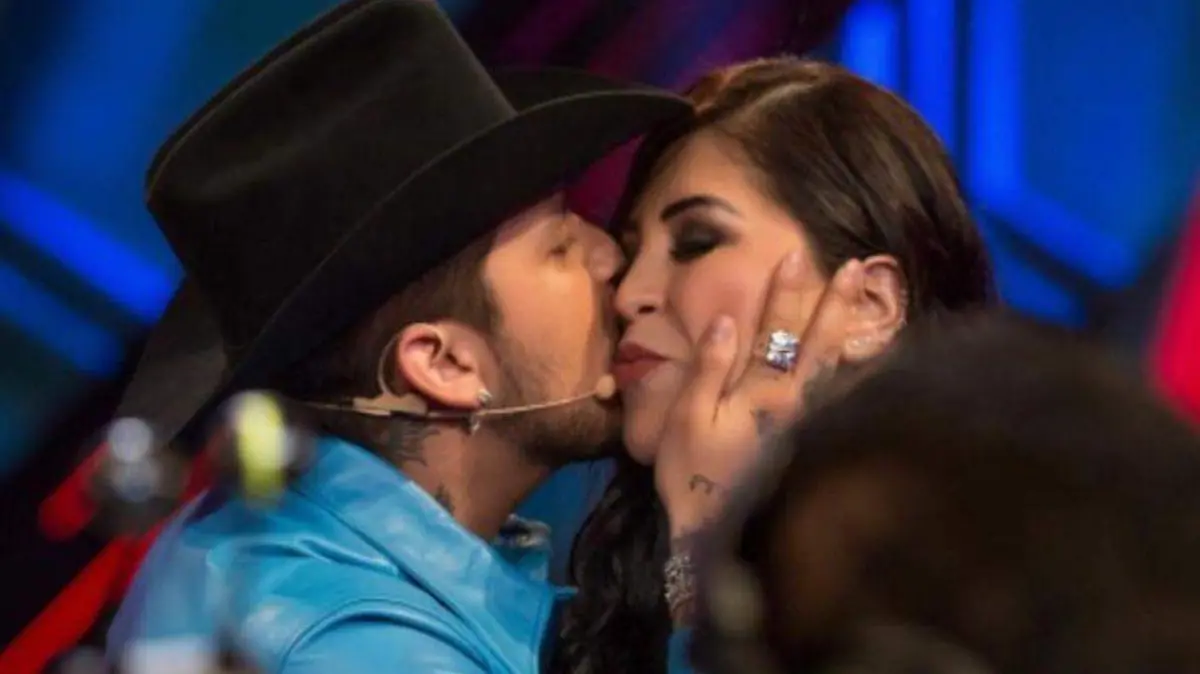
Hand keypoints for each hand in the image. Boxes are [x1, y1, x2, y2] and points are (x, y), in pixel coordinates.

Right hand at [654, 253, 864, 544]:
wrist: (718, 534)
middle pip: (818, 343)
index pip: (774, 329)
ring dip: (851, 332)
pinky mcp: (816, 443)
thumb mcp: (688, 418)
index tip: (796, 255)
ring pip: (838, 370)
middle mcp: (796, 403)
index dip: (783, 292)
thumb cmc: (694, 475)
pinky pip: (843, 401)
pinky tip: (869, 362)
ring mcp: (810, 424)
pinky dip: (858, 376)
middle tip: (855, 266)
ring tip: (869, 304)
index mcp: (761, 392)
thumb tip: (725, 320)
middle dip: (833, 302)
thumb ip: (708, 368)